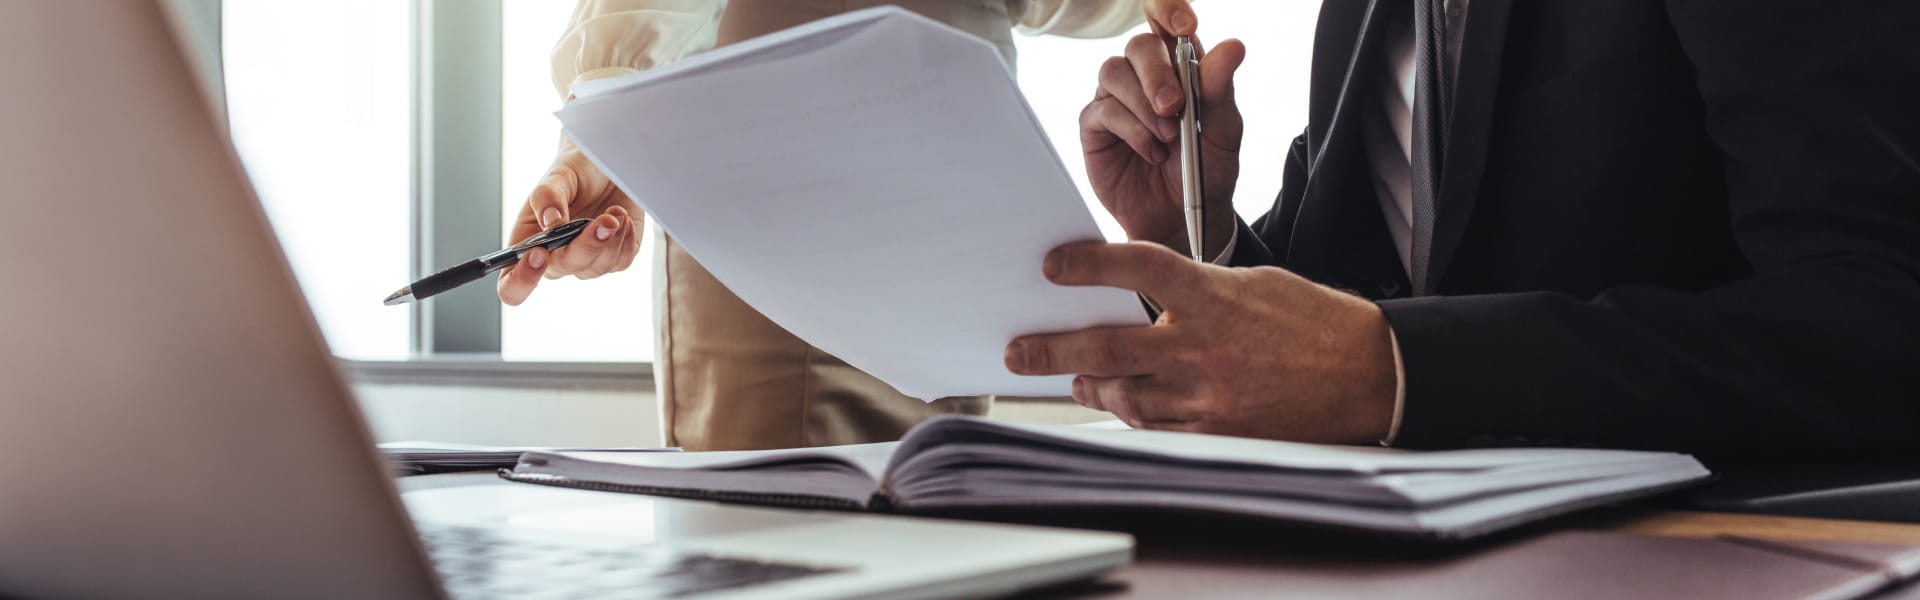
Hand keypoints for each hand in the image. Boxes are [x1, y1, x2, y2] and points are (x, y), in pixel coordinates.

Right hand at [497, 138, 642, 305]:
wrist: (606, 167)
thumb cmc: (574, 172)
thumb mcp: (557, 176)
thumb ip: (548, 197)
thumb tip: (551, 221)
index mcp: (527, 243)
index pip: (512, 283)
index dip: (522, 280)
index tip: (539, 254)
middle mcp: (555, 258)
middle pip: (564, 269)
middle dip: (585, 245)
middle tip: (602, 221)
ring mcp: (585, 260)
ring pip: (596, 267)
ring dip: (609, 239)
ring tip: (614, 212)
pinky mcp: (613, 257)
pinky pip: (620, 261)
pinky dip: (625, 239)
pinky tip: (622, 217)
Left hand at [1004, 242, 1398, 443]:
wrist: (1369, 373)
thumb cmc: (1312, 321)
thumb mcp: (1254, 284)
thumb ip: (1196, 289)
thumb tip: (1142, 293)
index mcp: (1215, 296)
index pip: (1137, 267)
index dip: (1087, 264)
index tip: (1052, 265)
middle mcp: (1205, 346)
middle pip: (1109, 347)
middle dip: (1054, 350)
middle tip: (1019, 351)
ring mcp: (1210, 396)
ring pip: (1126, 395)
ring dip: (1090, 388)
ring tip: (1073, 382)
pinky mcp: (1221, 431)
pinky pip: (1158, 428)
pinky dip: (1131, 416)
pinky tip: (1119, 406)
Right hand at [1082, 0, 1242, 255]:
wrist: (1181, 219)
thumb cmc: (1206, 170)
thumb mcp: (1224, 130)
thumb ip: (1221, 88)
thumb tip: (1233, 46)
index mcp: (1181, 64)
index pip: (1166, 19)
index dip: (1168, 10)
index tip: (1185, 25)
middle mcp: (1145, 75)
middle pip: (1138, 46)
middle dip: (1157, 74)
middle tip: (1175, 108)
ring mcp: (1116, 98)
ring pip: (1113, 71)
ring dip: (1142, 104)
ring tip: (1167, 137)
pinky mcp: (1095, 126)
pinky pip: (1102, 111)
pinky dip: (1131, 130)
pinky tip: (1151, 152)